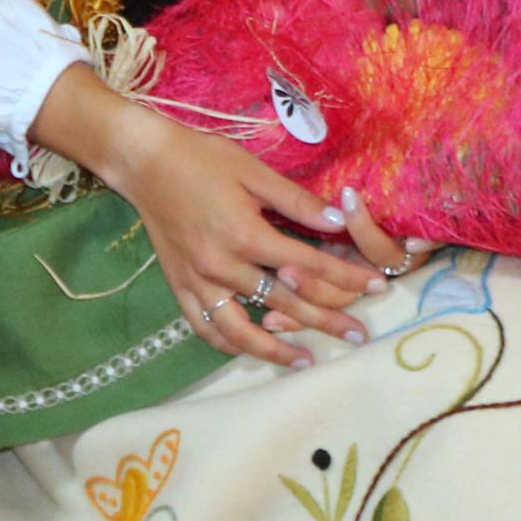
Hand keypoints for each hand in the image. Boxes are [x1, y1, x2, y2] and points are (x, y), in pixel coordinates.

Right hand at [49, 70, 412, 366]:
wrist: (143, 161)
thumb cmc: (202, 158)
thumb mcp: (253, 170)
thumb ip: (297, 201)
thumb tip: (340, 222)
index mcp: (245, 234)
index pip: (308, 265)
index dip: (346, 277)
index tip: (377, 287)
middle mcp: (222, 266)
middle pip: (284, 302)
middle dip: (328, 321)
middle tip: (360, 337)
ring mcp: (198, 281)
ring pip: (242, 330)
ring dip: (276, 350)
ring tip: (305, 362)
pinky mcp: (179, 286)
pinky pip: (205, 326)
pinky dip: (228, 344)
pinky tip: (250, 349)